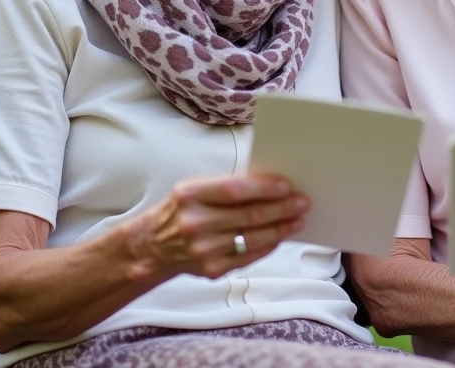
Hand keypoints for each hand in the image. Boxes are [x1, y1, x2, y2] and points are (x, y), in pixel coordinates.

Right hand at [120, 174, 307, 280]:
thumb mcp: (193, 190)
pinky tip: (280, 236)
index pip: (235, 189)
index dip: (264, 188)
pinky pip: (248, 256)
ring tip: (297, 219)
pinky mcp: (211, 269)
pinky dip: (267, 245)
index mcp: (189, 195)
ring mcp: (203, 250)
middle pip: (249, 215)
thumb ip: (225, 188)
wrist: (152, 247)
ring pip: (253, 238)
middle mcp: (195, 223)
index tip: (287, 186)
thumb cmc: (179, 212)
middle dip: (281, 208)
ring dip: (280, 228)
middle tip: (302, 203)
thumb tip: (269, 186)